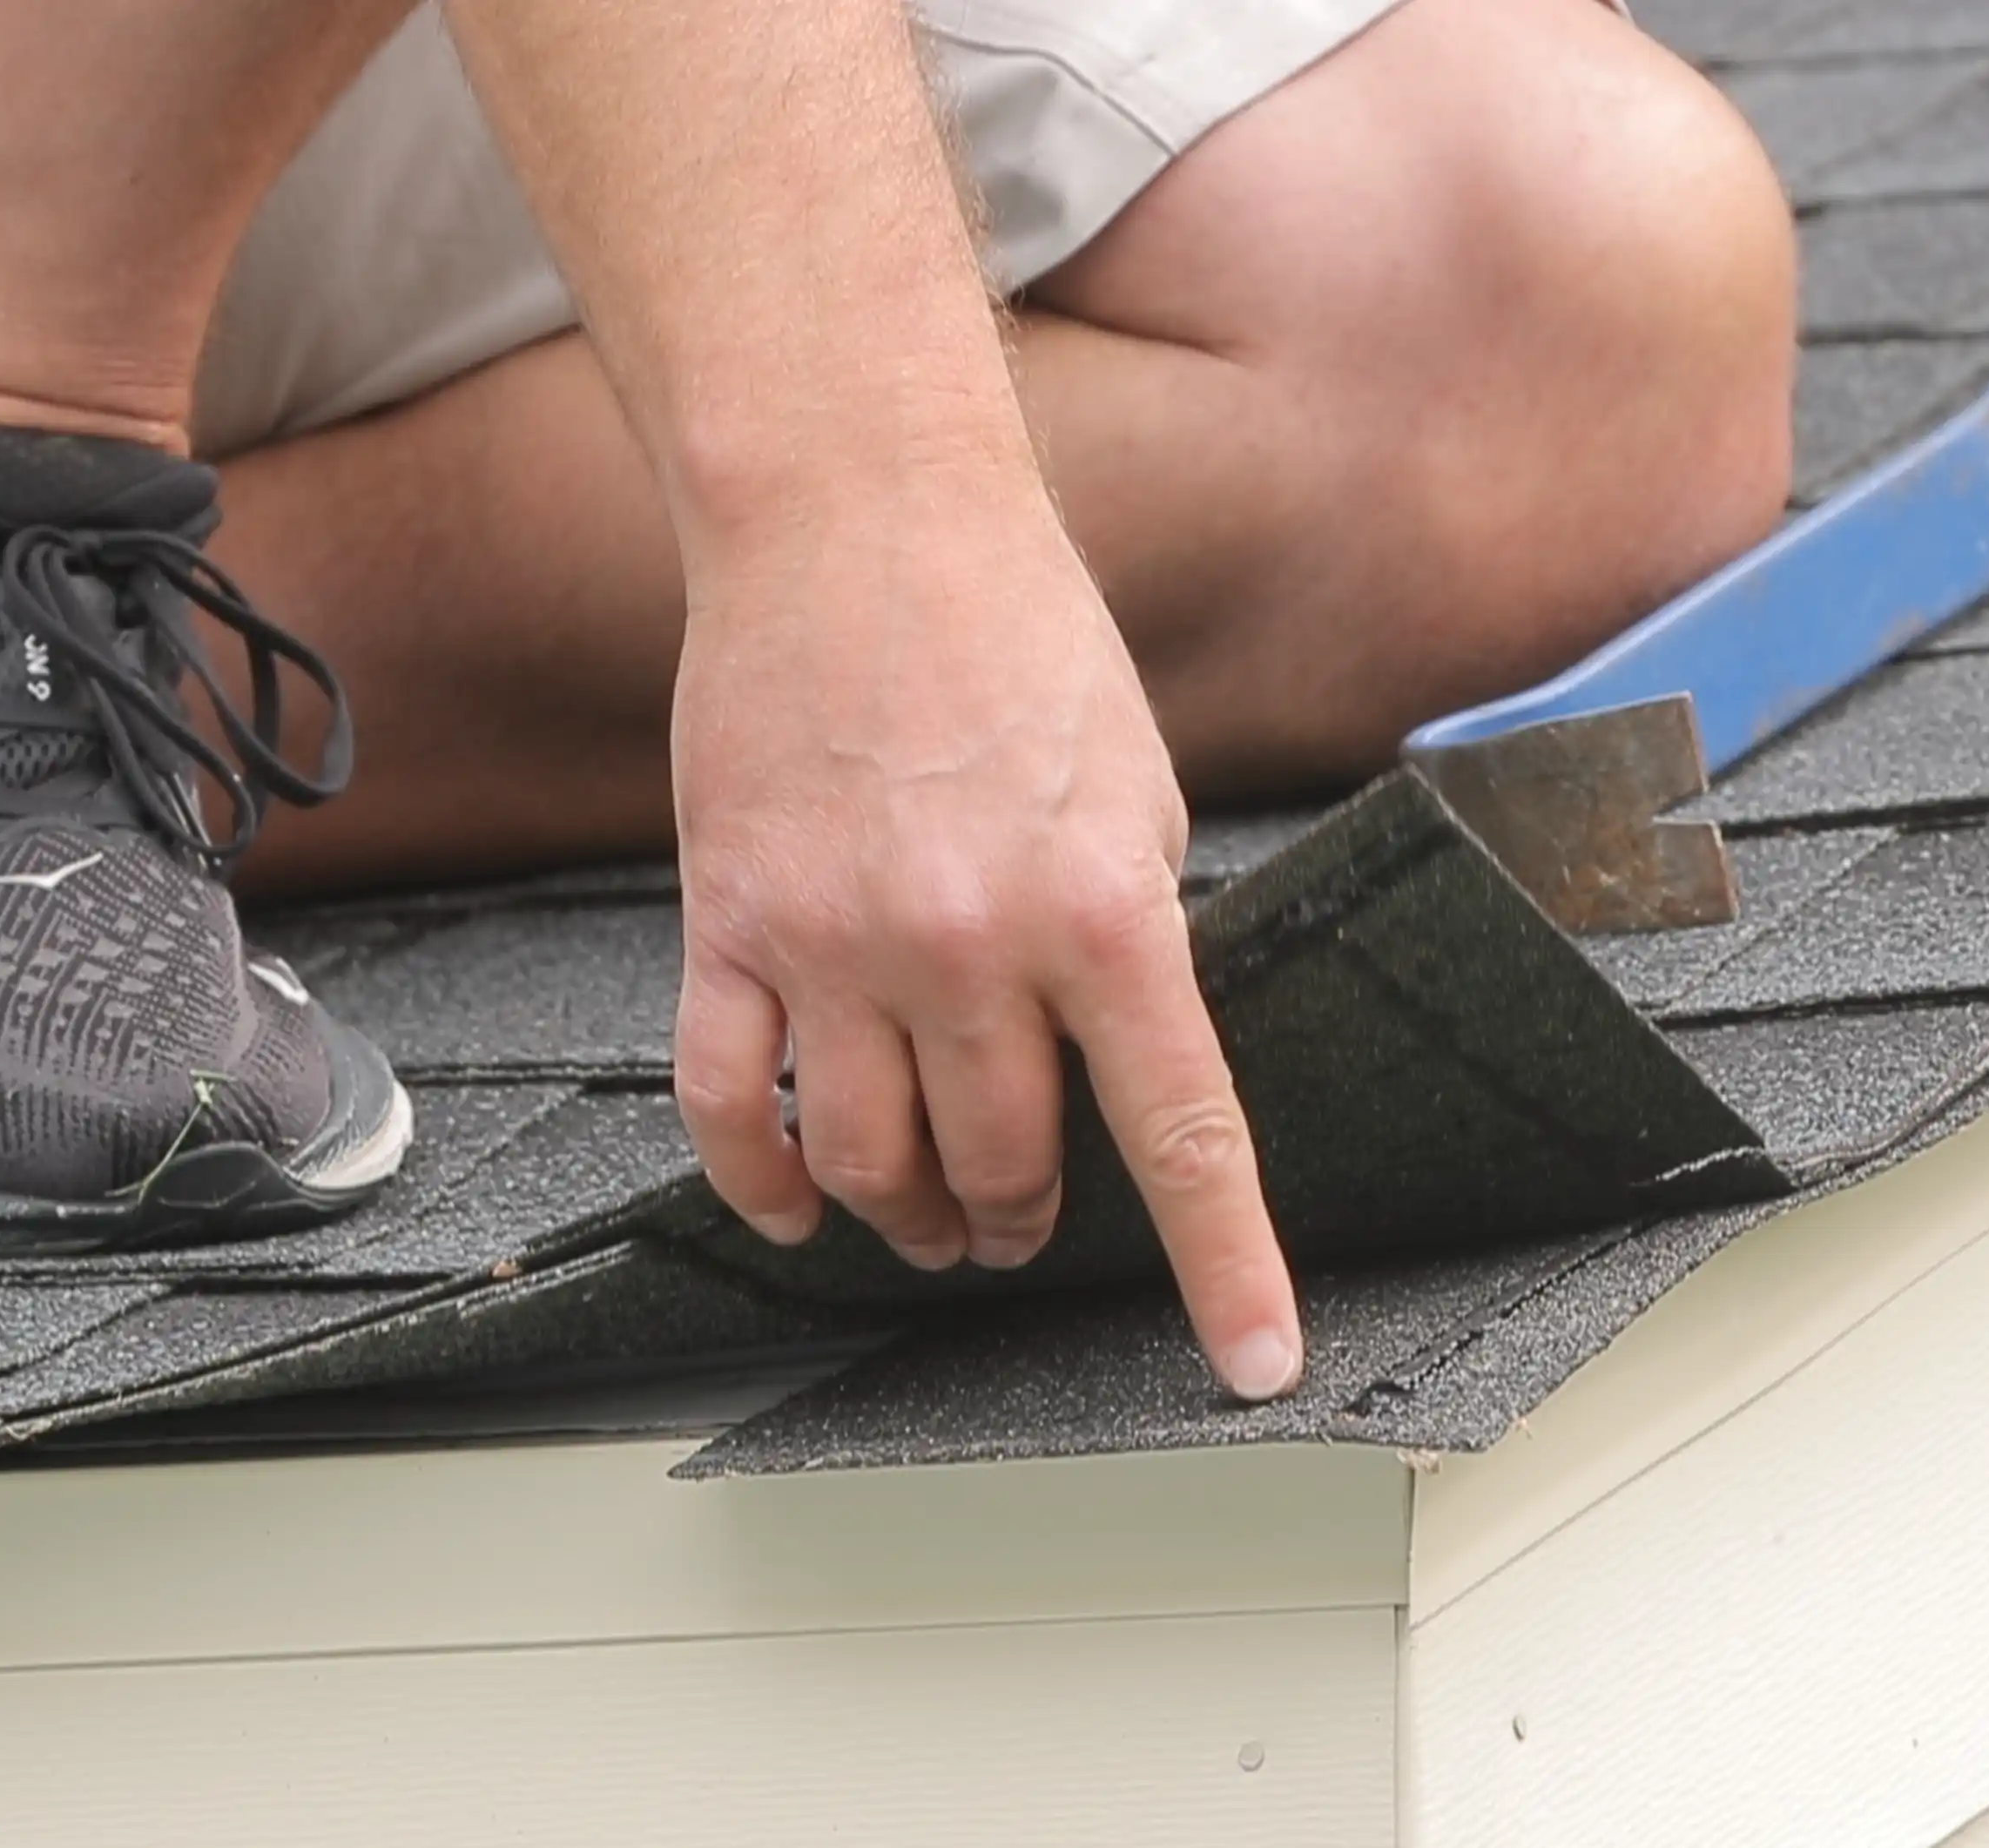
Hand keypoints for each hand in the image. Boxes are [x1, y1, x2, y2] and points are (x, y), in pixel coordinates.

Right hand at [667, 457, 1304, 1401]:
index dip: (1229, 1269)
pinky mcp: (728, 921)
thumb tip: (1120, 1068)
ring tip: (933, 1222)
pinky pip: (731, 1105)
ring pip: (872, 1165)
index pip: (1184, 1136)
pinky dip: (763, 1181)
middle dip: (1030, 1222)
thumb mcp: (1136, 790)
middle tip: (1031, 1224)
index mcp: (1104, 910)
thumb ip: (1130, 937)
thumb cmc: (1017, 634)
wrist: (858, 514)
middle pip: (1007, 1167)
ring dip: (912, 1219)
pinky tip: (795, 1203)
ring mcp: (835, 942)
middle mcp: (970, 945)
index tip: (1259, 1365)